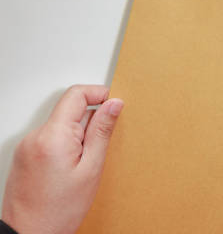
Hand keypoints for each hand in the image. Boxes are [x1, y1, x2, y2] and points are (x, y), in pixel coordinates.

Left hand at [2, 85, 122, 233]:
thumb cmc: (58, 211)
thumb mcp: (91, 169)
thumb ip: (102, 131)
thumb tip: (113, 104)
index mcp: (52, 136)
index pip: (76, 94)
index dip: (99, 94)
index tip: (114, 105)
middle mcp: (35, 136)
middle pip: (70, 110)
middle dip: (91, 122)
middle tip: (100, 147)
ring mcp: (27, 145)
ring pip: (62, 125)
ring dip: (79, 136)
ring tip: (84, 165)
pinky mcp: (25, 154)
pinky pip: (52, 138)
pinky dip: (67, 146)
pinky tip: (71, 169)